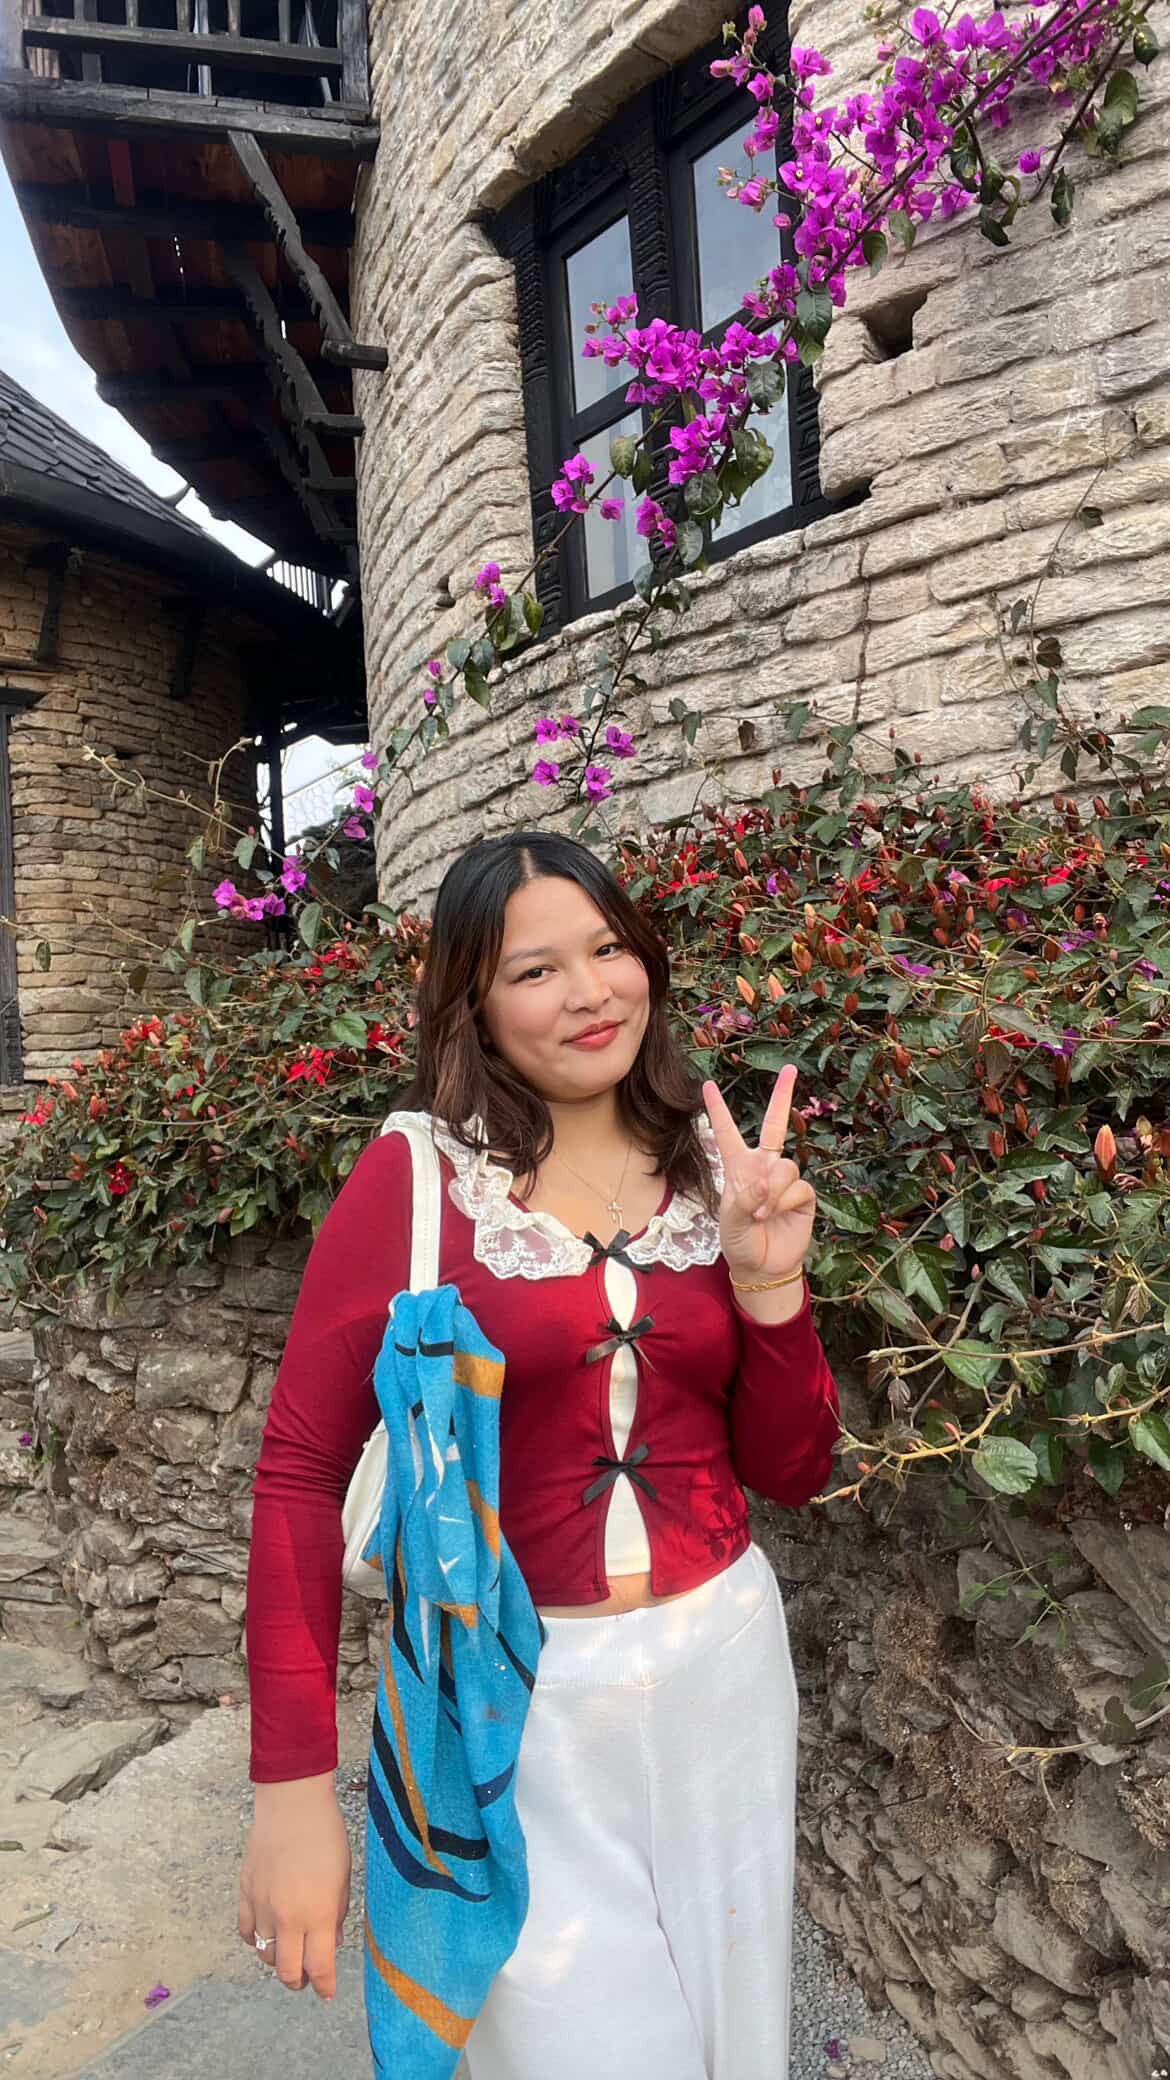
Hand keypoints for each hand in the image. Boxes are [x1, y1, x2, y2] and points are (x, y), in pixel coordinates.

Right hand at [238, 1774, 350, 1999]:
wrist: (293, 1804)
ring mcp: (263, 1906)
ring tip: (289, 1951)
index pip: (319, 1966)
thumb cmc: (326, 1836)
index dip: (324, 1986)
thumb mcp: (342, 1878)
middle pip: (286, 1971)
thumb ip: (335, 1915)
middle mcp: (287, 1917)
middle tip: (306, 1978)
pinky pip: (247, 1931)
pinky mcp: (246, 1893)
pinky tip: (267, 1933)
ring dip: (277, 1959)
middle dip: (298, 1980)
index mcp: (317, 1914)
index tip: (328, 1992)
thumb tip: (329, 1942)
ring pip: (264, 1954)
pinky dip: (256, 1939)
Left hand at [702, 1066, 815, 1284]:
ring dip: (772, 1191)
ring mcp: (783, 1179)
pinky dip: (783, 1201)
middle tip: (791, 1068)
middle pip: (774, 1125)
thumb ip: (744, 1201)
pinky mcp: (802, 1195)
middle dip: (783, 1096)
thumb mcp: (730, 1222)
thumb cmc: (739, 1241)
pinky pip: (797, 1186)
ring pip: (784, 1166)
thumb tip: (763, 1183)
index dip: (717, 1110)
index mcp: (737, 1167)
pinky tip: (774, 1216)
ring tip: (762, 1214)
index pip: (726, 1133)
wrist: (763, 1266)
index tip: (706, 1085)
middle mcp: (762, 1167)